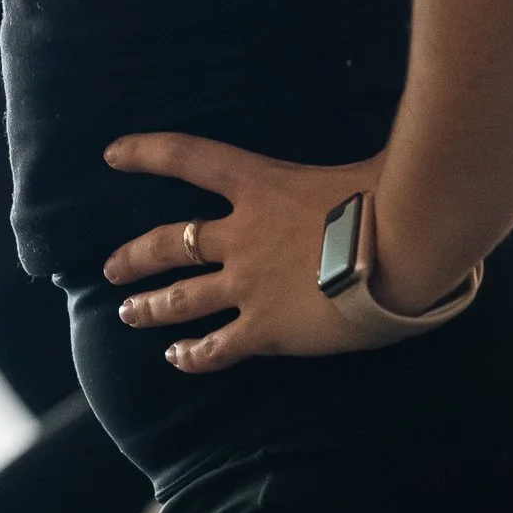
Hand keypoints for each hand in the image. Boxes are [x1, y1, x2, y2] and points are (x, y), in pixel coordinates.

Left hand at [101, 132, 387, 373]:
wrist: (402, 248)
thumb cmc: (393, 198)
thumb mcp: (362, 169)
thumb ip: (353, 172)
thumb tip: (379, 169)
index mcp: (259, 186)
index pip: (189, 158)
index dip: (147, 153)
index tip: (112, 154)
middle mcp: (240, 236)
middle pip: (170, 242)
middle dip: (135, 257)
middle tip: (110, 268)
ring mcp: (247, 285)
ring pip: (182, 299)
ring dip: (150, 308)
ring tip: (128, 314)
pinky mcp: (265, 329)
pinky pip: (218, 347)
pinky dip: (193, 355)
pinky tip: (177, 359)